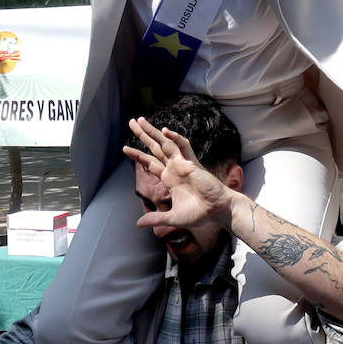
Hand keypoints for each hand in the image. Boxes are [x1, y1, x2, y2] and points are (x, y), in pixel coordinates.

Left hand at [122, 117, 234, 231]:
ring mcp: (183, 164)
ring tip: (140, 120)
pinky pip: (184, 147)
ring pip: (165, 143)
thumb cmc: (200, 214)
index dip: (138, 155)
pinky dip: (175, 138)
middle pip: (155, 148)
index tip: (125, 148)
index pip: (150, 163)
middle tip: (132, 122)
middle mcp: (174, 168)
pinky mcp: (192, 164)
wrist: (217, 211)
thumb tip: (138, 223)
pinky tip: (165, 131)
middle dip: (143, 135)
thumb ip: (155, 218)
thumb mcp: (172, 218)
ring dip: (153, 132)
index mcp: (170, 179)